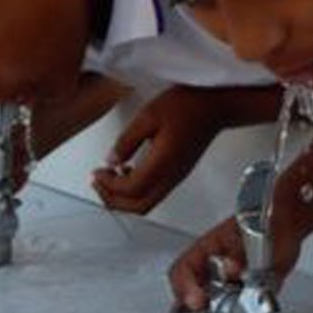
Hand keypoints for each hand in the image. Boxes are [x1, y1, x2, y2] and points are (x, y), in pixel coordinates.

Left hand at [92, 87, 221, 213]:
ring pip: (147, 203)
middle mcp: (171, 176)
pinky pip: (154, 193)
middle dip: (113, 200)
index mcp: (163, 163)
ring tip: (109, 178)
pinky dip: (136, 191)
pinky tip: (128, 171)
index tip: (97, 172)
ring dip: (124, 197)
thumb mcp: (148, 116)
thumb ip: (127, 141)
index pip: (130, 189)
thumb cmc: (187, 106)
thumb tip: (111, 160)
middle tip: (98, 182)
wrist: (215, 106)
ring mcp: (176, 177)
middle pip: (139, 207)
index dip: (109, 186)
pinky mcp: (178, 173)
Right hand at [166, 213, 301, 312]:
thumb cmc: (267, 226)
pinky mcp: (235, 308)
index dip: (186, 289)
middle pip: (184, 306)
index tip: (198, 303)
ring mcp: (219, 294)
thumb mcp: (256, 236)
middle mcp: (206, 276)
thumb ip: (241, 253)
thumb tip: (231, 269)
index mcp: (204, 254)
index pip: (182, 272)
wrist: (287, 232)